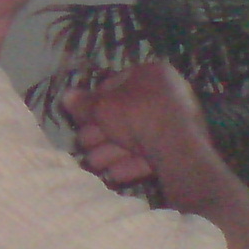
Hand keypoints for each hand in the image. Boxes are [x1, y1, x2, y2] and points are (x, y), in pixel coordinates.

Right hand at [63, 62, 210, 183]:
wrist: (176, 147)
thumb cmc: (137, 116)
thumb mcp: (102, 108)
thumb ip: (83, 103)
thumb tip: (65, 96)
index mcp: (152, 73)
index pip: (115, 85)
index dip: (94, 104)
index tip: (81, 120)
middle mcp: (168, 93)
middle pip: (124, 115)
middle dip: (101, 134)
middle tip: (83, 146)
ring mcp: (178, 122)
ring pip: (137, 137)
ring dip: (111, 151)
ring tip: (94, 164)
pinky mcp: (183, 147)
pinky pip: (152, 152)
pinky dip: (132, 163)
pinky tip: (115, 175)